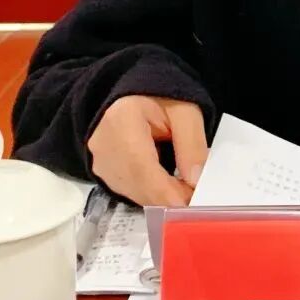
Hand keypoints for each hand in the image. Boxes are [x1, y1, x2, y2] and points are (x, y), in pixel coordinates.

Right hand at [87, 95, 207, 207]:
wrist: (135, 94)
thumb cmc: (160, 98)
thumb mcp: (185, 111)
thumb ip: (191, 143)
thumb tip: (195, 180)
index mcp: (121, 121)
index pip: (142, 167)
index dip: (166, 192)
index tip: (191, 205)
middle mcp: (103, 145)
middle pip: (138, 185)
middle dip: (170, 197)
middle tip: (199, 198)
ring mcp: (100, 161)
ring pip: (134, 193)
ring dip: (162, 197)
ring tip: (187, 188)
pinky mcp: (103, 172)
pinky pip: (130, 191)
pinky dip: (152, 192)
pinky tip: (170, 185)